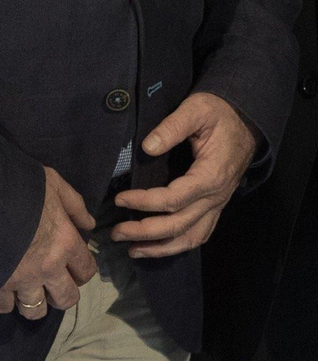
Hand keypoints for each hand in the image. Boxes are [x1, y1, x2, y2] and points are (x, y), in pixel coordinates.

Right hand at [0, 166, 97, 316]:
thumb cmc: (17, 185)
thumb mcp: (53, 183)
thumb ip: (74, 204)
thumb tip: (88, 224)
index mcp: (66, 243)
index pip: (86, 271)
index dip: (81, 271)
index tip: (72, 268)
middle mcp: (49, 267)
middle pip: (66, 299)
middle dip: (61, 295)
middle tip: (51, 284)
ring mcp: (22, 279)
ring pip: (36, 310)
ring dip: (33, 303)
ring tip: (25, 293)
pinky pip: (4, 307)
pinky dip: (4, 302)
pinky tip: (1, 290)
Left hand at [112, 89, 257, 257]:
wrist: (244, 120)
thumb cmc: (218, 114)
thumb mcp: (196, 110)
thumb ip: (172, 127)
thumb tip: (147, 147)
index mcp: (210, 175)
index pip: (173, 199)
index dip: (144, 202)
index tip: (120, 199)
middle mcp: (216, 196)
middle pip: (179, 225)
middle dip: (145, 232)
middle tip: (116, 233)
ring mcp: (217, 204)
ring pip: (191, 237)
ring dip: (162, 248)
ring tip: (133, 250)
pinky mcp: (215, 206)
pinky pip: (200, 233)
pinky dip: (179, 245)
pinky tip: (159, 247)